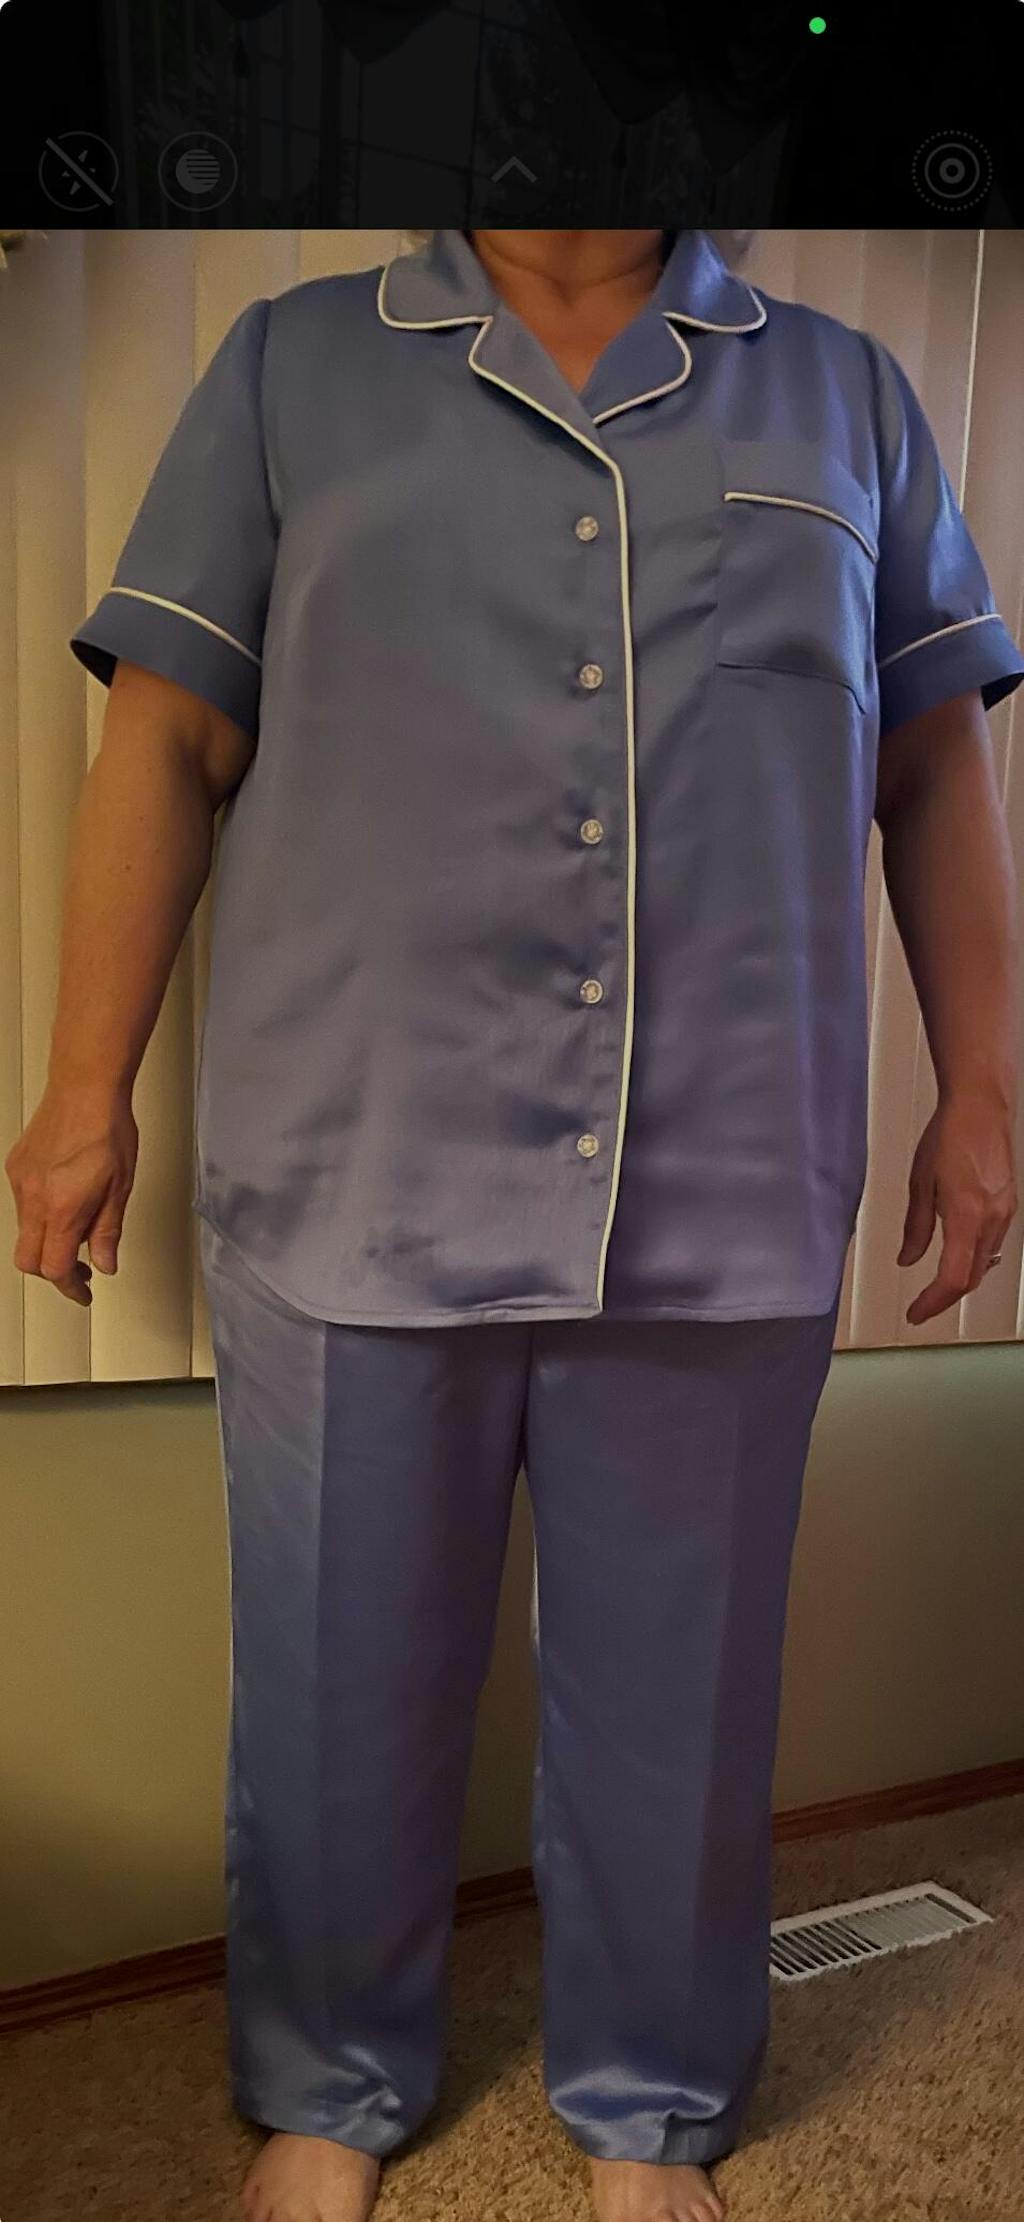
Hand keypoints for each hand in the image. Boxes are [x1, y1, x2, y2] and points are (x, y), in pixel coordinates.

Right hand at [4, 1082, 138, 1305]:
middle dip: (53, 1271)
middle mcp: (33, 1198)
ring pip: (24, 1232)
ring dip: (48, 1240)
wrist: (85, 1087)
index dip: (70, 1288)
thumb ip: (108, 1231)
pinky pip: (23, 1205)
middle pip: (29, 1259)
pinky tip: (65, 1198)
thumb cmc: (108, 1130)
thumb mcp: (120, 1188)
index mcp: (62, 1208)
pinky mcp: (15, 1167)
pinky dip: (41, 1214)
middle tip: (80, 1269)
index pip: (55, 1268)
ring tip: (81, 1222)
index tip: (84, 1292)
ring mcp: (20, 1182)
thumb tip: (104, 1264)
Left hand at [897, 1092, 1017, 1325]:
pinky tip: (958, 1256)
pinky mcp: (1009, 1206)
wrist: (981, 1107)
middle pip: (972, 1278)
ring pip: (984, 1264)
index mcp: (966, 1215)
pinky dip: (973, 1260)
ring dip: (960, 1280)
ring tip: (935, 1288)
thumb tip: (907, 1258)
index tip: (915, 1313)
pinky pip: (992, 1245)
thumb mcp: (920, 1183)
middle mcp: (991, 1219)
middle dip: (945, 1298)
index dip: (932, 1303)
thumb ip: (915, 1227)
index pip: (952, 1278)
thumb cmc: (950, 1135)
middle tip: (921, 1306)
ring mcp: (1005, 1213)